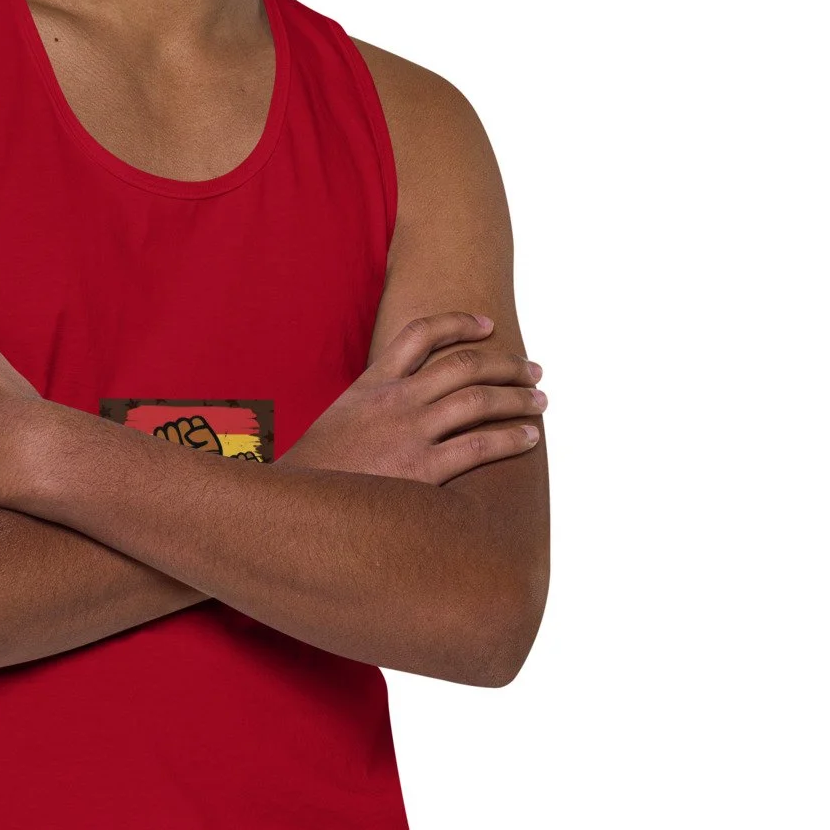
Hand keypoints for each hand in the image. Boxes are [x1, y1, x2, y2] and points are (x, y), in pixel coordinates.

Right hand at [276, 312, 544, 483]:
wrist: (289, 506)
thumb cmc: (313, 475)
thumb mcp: (336, 424)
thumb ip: (369, 410)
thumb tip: (398, 413)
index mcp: (371, 385)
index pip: (419, 334)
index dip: (459, 322)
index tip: (487, 324)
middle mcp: (395, 401)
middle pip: (463, 365)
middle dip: (505, 364)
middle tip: (532, 369)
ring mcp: (408, 433)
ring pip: (478, 400)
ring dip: (517, 397)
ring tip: (540, 400)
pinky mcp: (420, 470)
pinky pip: (479, 446)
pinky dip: (510, 439)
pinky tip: (529, 438)